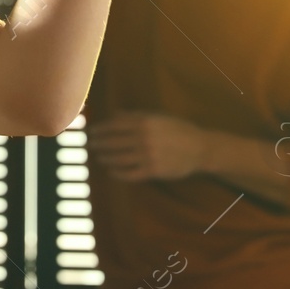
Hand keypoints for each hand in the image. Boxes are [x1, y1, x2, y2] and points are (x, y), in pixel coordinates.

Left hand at [87, 111, 209, 180]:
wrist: (200, 148)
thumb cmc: (177, 129)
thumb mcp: (157, 117)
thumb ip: (134, 116)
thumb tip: (113, 114)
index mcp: (144, 122)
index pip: (113, 126)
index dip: (99, 130)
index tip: (90, 132)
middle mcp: (144, 138)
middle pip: (112, 142)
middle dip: (98, 144)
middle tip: (89, 145)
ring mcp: (148, 155)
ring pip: (118, 158)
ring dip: (105, 158)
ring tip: (98, 157)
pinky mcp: (153, 170)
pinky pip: (129, 173)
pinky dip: (117, 173)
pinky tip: (111, 171)